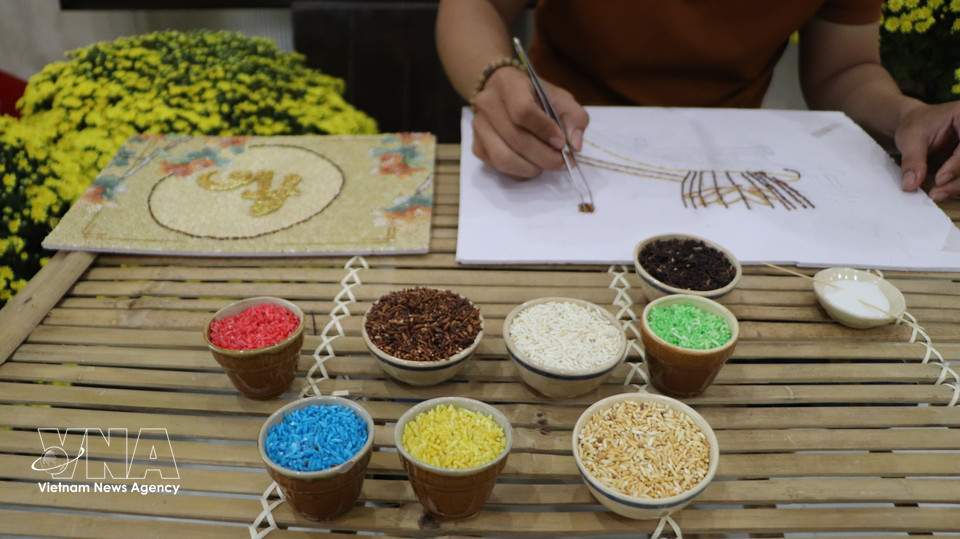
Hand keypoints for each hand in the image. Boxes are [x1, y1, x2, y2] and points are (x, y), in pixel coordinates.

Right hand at [470, 66, 588, 178]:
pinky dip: (520, 172)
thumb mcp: (560, 98)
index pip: (523, 111)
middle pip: (516, 139)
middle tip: (562, 162)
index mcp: (508, 84)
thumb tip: (575, 145)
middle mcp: (487, 104)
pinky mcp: (477, 146)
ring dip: (531, 168)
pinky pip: (499, 167)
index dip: (545, 131)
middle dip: (544, 157)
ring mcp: (478, 127)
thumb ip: (574, 118)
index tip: (561, 143)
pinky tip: (531, 164)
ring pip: (504, 158)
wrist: (503, 94)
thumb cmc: (535, 96)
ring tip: (545, 164)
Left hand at [895, 100, 959, 201]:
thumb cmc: (916, 125)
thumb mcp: (909, 137)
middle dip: (959, 180)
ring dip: (958, 186)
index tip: (940, 179)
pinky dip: (957, 186)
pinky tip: (943, 192)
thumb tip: (911, 184)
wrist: (917, 126)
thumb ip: (912, 159)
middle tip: (937, 193)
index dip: (957, 164)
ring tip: (937, 194)